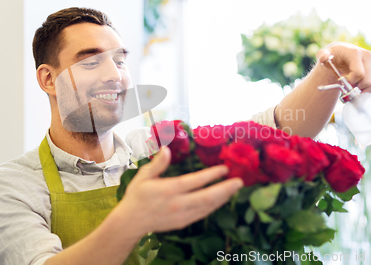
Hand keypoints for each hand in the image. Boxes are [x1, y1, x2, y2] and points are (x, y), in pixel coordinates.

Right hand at [116, 146, 242, 236]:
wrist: (131, 222)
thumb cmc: (137, 196)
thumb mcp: (143, 176)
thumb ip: (157, 164)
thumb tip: (166, 149)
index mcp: (168, 190)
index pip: (194, 182)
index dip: (211, 175)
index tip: (224, 168)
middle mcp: (177, 204)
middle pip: (206, 197)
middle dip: (225, 189)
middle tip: (239, 181)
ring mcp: (182, 215)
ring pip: (208, 207)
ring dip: (223, 197)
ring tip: (235, 188)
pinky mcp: (183, 222)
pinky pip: (203, 214)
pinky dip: (214, 205)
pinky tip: (222, 198)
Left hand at [317, 42, 370, 92]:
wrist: (341, 53)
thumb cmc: (332, 56)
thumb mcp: (324, 55)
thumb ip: (322, 55)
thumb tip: (323, 57)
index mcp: (355, 52)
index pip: (359, 73)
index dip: (351, 81)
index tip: (343, 80)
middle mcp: (367, 55)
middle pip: (366, 80)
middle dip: (355, 86)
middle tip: (347, 85)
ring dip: (362, 89)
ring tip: (352, 85)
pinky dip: (366, 88)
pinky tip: (357, 84)